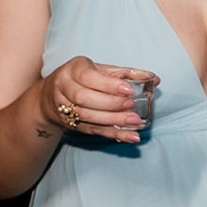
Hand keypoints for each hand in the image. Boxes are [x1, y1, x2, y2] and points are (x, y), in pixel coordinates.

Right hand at [37, 57, 158, 143]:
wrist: (50, 95)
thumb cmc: (83, 78)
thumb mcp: (100, 70)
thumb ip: (126, 74)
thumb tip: (155, 79)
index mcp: (73, 70)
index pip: (88, 77)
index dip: (109, 85)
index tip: (129, 90)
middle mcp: (64, 88)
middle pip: (84, 98)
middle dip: (110, 104)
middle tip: (132, 106)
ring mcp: (64, 108)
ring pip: (86, 116)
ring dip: (112, 120)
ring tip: (135, 121)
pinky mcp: (70, 124)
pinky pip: (92, 130)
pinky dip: (113, 134)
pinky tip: (130, 137)